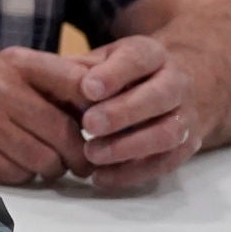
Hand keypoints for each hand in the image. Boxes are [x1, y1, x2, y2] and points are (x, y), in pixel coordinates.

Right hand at [0, 47, 95, 184]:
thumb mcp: (14, 69)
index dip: (101, 113)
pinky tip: (14, 162)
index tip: (104, 128)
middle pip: (65, 134)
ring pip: (45, 160)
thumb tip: (113, 108)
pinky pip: (18, 175)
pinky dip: (24, 174)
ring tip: (45, 161)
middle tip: (83, 162)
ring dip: (52, 168)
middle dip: (80, 155)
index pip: (80, 86)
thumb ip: (58, 83)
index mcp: (18, 63)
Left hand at [61, 34, 202, 192]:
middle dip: (124, 112)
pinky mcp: (187, 144)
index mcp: (152, 54)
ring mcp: (186, 115)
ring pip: (169, 132)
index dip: (115, 74)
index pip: (139, 58)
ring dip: (130, 146)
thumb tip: (44, 78)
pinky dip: (134, 172)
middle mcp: (177, 82)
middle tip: (89, 125)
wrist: (169, 87)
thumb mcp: (100, 60)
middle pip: (160, 96)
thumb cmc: (120, 74)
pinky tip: (102, 177)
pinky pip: (167, 162)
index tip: (88, 89)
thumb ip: (77, 68)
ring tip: (92, 155)